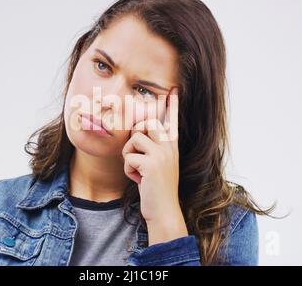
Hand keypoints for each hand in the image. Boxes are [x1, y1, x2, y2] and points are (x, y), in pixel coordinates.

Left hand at [122, 87, 187, 244]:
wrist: (163, 211)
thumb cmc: (156, 188)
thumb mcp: (160, 165)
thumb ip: (154, 149)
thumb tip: (139, 134)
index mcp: (172, 147)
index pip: (171, 121)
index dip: (172, 105)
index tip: (173, 90)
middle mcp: (170, 148)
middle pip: (147, 123)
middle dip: (135, 135)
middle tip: (137, 154)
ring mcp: (162, 155)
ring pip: (134, 138)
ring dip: (129, 154)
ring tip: (137, 169)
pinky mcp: (151, 164)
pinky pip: (129, 157)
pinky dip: (128, 169)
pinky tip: (138, 179)